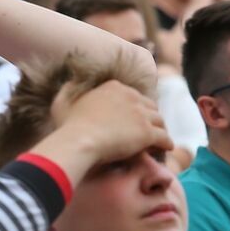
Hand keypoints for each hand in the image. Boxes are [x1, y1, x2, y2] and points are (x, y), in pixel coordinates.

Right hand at [51, 80, 171, 166]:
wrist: (79, 141)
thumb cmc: (68, 126)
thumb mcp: (63, 101)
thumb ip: (68, 88)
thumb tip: (70, 81)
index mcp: (114, 87)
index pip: (133, 96)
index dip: (135, 108)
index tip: (133, 119)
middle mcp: (131, 96)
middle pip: (150, 106)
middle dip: (150, 118)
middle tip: (148, 130)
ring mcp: (141, 114)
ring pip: (160, 121)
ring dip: (160, 130)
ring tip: (159, 141)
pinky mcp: (147, 132)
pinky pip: (164, 138)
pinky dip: (166, 144)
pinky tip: (166, 149)